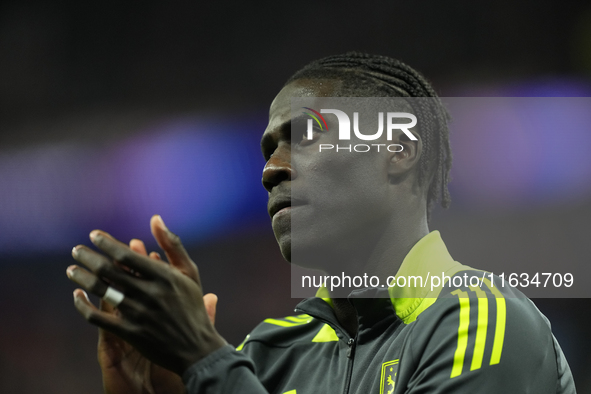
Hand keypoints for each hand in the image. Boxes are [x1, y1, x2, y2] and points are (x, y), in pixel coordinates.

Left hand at [67, 215, 225, 381]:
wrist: (197, 348)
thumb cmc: (192, 306)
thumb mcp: (189, 272)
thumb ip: (172, 245)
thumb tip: (155, 218)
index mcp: (164, 276)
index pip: (127, 255)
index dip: (107, 243)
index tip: (93, 235)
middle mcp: (150, 294)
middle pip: (110, 271)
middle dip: (88, 258)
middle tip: (76, 250)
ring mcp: (139, 314)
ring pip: (101, 292)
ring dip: (82, 278)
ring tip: (72, 270)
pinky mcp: (130, 333)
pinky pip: (98, 318)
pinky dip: (83, 306)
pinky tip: (76, 296)